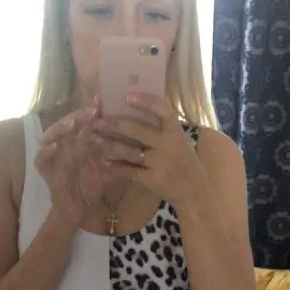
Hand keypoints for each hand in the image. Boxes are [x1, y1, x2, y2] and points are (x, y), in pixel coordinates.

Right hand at [35, 104, 115, 225]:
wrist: (78, 213)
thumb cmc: (90, 190)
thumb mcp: (106, 171)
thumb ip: (114, 157)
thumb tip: (130, 141)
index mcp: (77, 143)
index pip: (81, 122)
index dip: (89, 111)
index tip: (102, 102)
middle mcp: (63, 146)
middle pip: (66, 124)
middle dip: (77, 116)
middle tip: (91, 110)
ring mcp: (53, 158)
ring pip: (50, 136)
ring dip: (61, 129)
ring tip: (73, 124)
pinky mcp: (45, 173)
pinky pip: (40, 160)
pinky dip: (45, 152)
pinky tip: (55, 147)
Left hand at [91, 94, 205, 207]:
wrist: (194, 192)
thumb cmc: (184, 162)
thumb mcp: (180, 141)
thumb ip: (162, 129)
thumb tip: (133, 111)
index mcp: (176, 132)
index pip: (162, 110)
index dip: (145, 102)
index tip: (127, 96)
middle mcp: (168, 145)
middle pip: (137, 130)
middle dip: (114, 125)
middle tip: (98, 121)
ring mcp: (160, 163)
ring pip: (129, 151)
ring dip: (109, 145)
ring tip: (95, 139)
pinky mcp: (152, 179)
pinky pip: (130, 170)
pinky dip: (116, 166)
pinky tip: (105, 162)